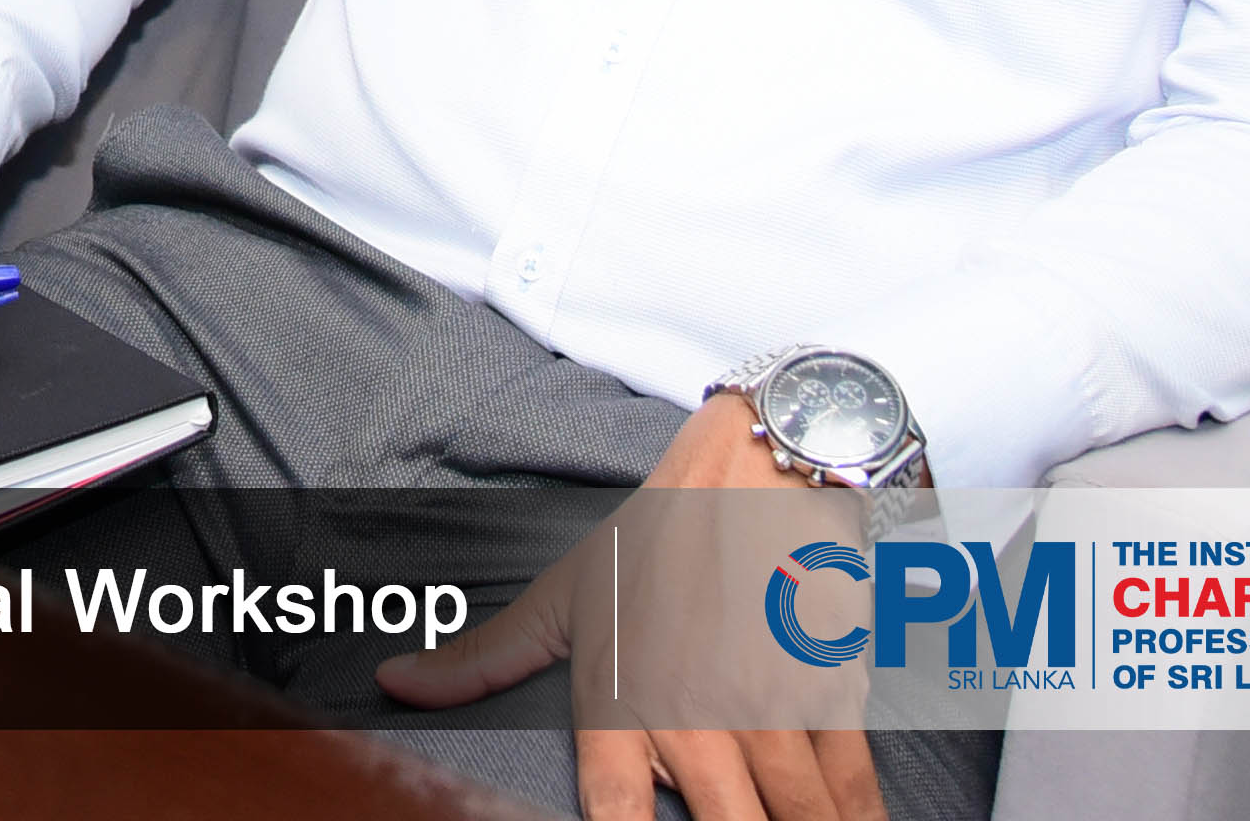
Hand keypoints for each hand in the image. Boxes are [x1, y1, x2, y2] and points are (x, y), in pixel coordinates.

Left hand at [375, 396, 883, 820]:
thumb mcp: (562, 596)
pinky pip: (849, 776)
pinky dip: (857, 815)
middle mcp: (694, 706)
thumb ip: (483, 657)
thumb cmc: (654, 538)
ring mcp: (768, 698)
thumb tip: (392, 683)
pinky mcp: (829, 683)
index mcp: (621, 693)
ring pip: (800, 811)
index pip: (611, 803)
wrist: (752, 464)